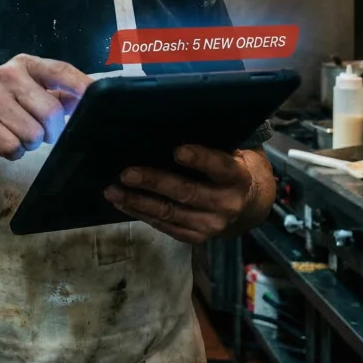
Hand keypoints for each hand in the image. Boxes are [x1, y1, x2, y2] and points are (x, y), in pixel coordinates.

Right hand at [0, 54, 89, 161]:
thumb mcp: (27, 91)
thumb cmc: (0, 107)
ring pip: (34, 134)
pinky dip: (14, 151)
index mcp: (23, 65)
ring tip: (15, 133)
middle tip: (38, 130)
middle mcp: (6, 76)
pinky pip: (15, 147)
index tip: (96, 97)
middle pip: (51, 112)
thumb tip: (88, 96)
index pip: (60, 71)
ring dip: (31, 142)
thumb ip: (58, 93)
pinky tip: (4, 141)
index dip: (81, 85)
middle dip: (51, 130)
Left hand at [104, 145, 274, 243]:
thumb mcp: (232, 152)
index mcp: (238, 177)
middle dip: (154, 182)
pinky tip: (123, 203)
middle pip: (186, 193)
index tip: (178, 151)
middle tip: (127, 173)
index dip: (200, 159)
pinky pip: (165, 227)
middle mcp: (227, 204)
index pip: (220, 166)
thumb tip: (171, 124)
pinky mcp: (197, 238)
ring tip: (113, 191)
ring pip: (169, 213)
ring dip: (138, 202)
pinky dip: (142, 215)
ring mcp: (211, 225)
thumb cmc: (232, 168)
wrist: (249, 207)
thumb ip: (211, 143)